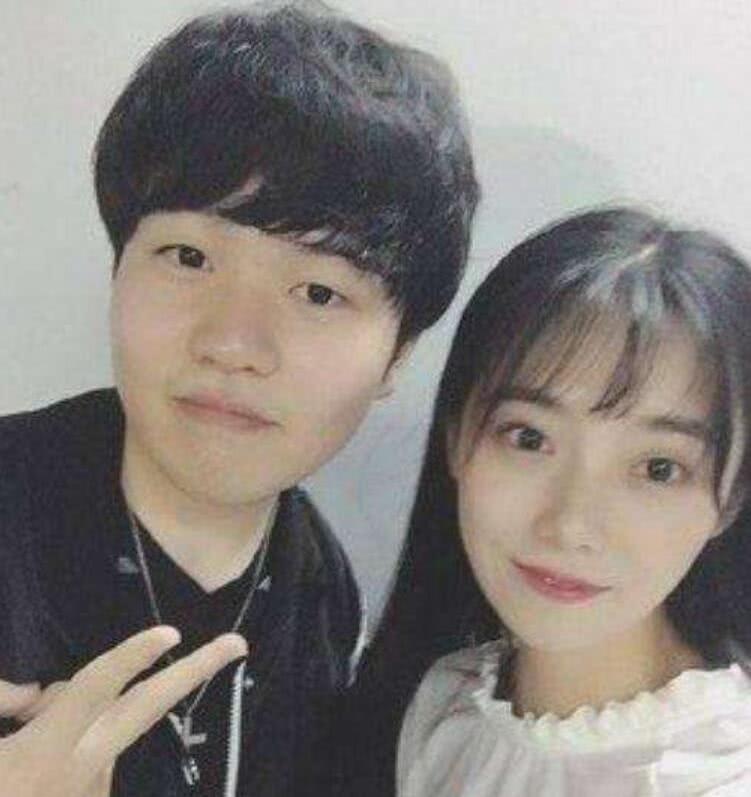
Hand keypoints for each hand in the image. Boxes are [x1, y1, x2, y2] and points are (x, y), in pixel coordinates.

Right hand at [0, 626, 247, 796]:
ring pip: (110, 725)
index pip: (97, 689)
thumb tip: (32, 690)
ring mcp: (92, 787)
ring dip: (92, 710)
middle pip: (148, 708)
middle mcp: (83, 767)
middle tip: (238, 643)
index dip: (132, 657)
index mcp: (46, 752)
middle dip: (195, 672)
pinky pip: (94, 752)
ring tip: (22, 728)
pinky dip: (76, 738)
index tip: (170, 633)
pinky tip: (29, 756)